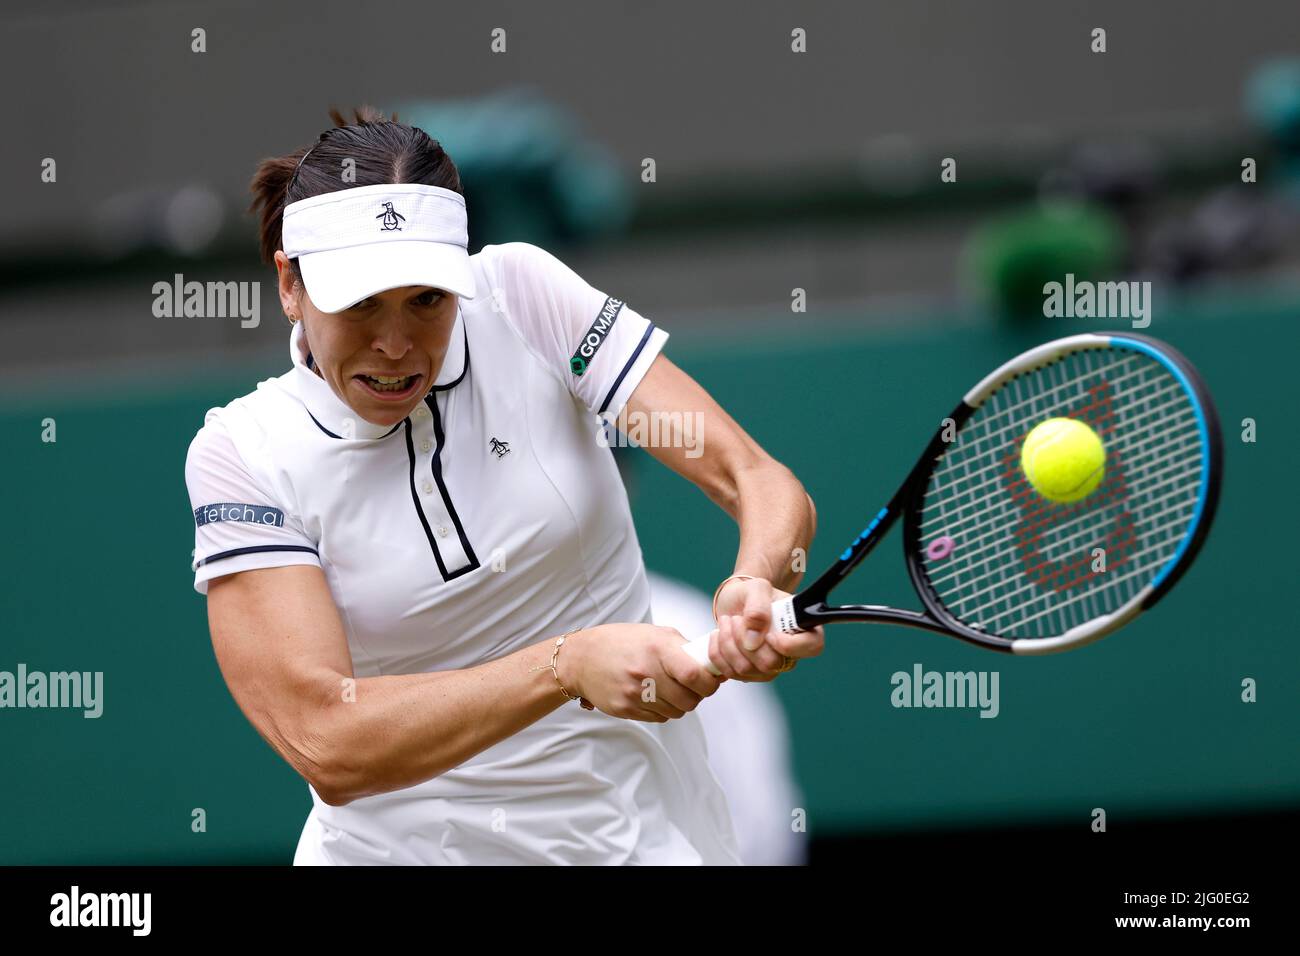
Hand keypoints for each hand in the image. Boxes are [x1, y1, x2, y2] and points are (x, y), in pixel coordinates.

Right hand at [558, 623, 723, 721]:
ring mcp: (634, 694)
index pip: (696, 675)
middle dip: (696, 695)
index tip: (710, 678)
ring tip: (668, 688)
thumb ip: (684, 649)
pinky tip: (652, 694)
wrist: (580, 658)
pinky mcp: (625, 709)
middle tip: (690, 685)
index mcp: (657, 648)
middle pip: (690, 700)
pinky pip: (659, 718)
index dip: (709, 682)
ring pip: (676, 712)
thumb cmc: (623, 642)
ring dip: (679, 703)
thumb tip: (714, 665)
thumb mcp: (654, 634)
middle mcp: (646, 673)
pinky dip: (662, 709)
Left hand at [709, 576, 824, 680]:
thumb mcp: (757, 588)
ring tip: (726, 621)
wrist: (735, 602)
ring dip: (728, 642)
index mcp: (804, 629)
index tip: (769, 632)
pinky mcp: (749, 675)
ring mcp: (770, 668)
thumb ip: (758, 607)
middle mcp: (790, 654)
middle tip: (737, 618)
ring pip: (746, 669)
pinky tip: (718, 635)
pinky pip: (731, 672)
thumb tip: (753, 639)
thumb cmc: (752, 594)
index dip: (789, 645)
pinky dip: (718, 652)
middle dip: (745, 638)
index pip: (812, 647)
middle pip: (771, 663)